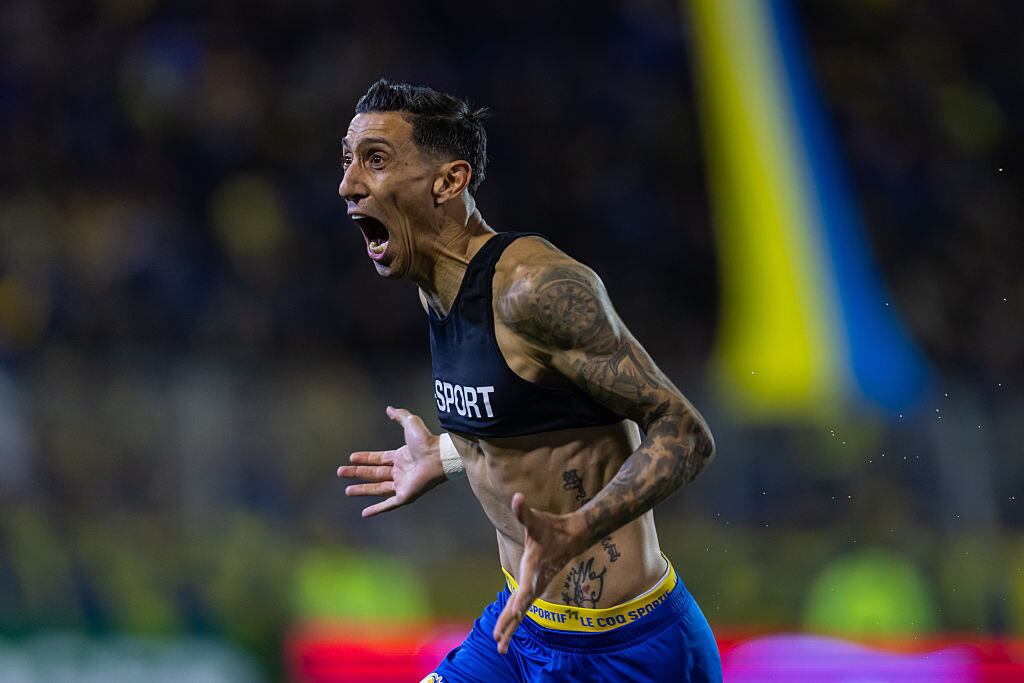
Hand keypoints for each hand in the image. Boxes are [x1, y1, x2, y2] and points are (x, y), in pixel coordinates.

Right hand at [337, 406, 447, 516]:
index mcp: (401, 457)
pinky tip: (364, 513)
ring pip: (377, 489)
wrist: (437, 456)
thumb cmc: (426, 440)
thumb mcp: (410, 423)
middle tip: (341, 472)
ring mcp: (402, 484)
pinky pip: (388, 505)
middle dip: (357, 473)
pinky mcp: (405, 496)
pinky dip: (377, 509)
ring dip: (362, 490)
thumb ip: (400, 415)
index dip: (364, 458)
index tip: (351, 457)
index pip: (378, 459)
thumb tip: (389, 408)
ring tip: (347, 490)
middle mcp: (400, 471)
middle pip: (374, 474)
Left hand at [492, 492, 586, 653]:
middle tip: (498, 644)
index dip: (521, 599)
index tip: (516, 613)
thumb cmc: (553, 526)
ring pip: (522, 611)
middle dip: (510, 624)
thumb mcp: (537, 517)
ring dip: (511, 628)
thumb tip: (517, 498)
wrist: (575, 535)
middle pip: (522, 606)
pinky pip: (524, 607)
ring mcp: (538, 585)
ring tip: (500, 648)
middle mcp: (536, 580)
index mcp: (534, 566)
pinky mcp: (537, 586)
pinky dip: (515, 619)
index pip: (528, 585)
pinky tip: (509, 630)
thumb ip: (524, 511)